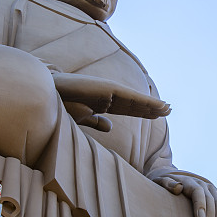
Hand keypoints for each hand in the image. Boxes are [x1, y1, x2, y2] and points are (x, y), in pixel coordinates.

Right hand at [53, 73, 170, 130]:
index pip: (127, 109)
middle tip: (169, 110)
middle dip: (152, 108)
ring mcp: (109, 91)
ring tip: (168, 109)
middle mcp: (108, 95)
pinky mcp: (109, 89)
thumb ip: (97, 122)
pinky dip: (147, 102)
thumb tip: (110, 127)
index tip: (156, 115)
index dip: (142, 112)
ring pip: (136, 101)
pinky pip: (132, 98)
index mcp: (102, 103)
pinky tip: (159, 106)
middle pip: (135, 105)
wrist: (48, 95)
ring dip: (153, 105)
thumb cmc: (61, 105)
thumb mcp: (83, 118)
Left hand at [151, 172, 216, 216]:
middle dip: (211, 216)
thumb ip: (166, 183)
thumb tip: (178, 187)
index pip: (198, 192)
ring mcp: (210, 187)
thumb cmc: (161, 182)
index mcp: (188, 181)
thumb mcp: (159, 181)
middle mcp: (201, 183)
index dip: (200, 206)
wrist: (170, 175)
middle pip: (210, 199)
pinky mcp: (215, 192)